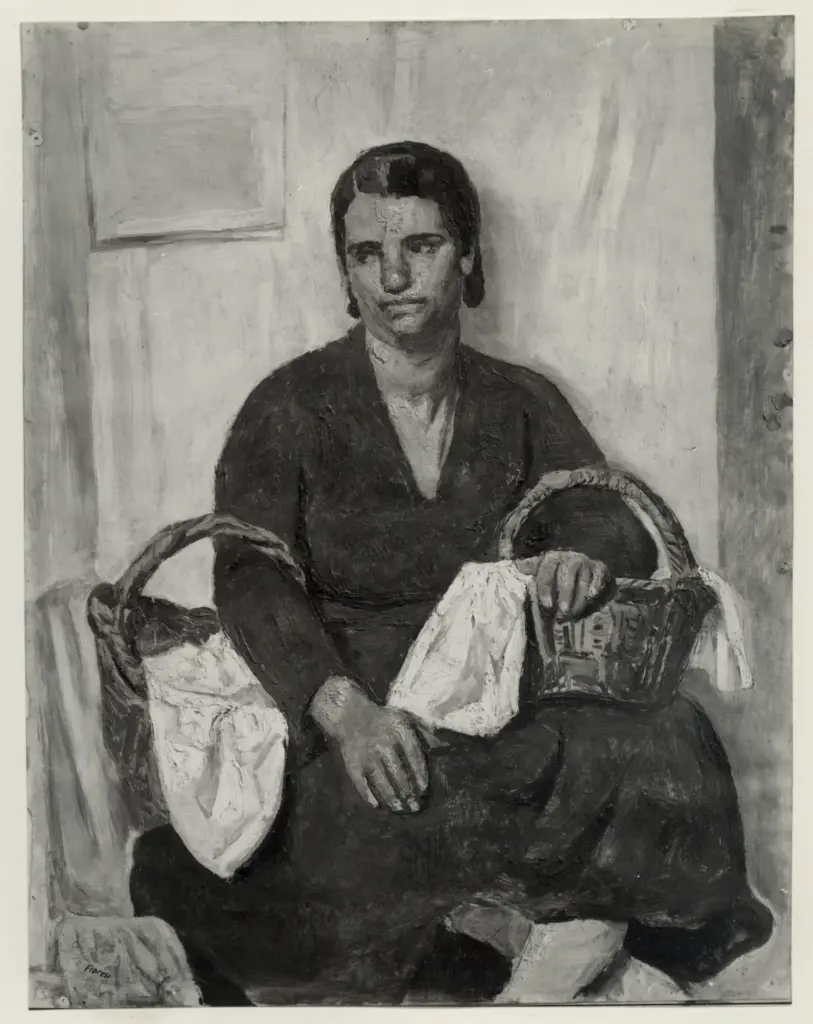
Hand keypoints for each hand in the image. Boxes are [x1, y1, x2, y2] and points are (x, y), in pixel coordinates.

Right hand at [309, 677, 428, 812]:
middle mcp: (382, 741)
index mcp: (399, 730)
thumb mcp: (406, 719)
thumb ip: (425, 733)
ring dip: (390, 796)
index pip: (413, 755)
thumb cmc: (385, 721)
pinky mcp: (352, 762)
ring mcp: (366, 753)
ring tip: (399, 808)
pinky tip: (376, 805)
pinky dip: (367, 794)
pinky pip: (359, 781)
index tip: (423, 789)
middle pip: (396, 770)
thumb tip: (446, 747)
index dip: (419, 774)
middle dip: (406, 790)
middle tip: (414, 807)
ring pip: (379, 778)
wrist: (350, 715)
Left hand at [517, 550, 610, 620]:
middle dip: (565, 596)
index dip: (546, 588)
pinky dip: (596, 586)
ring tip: (573, 614)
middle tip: (562, 614)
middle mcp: (570, 558)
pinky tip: (591, 597)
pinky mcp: (600, 567)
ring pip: (584, 580)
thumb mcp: (539, 569)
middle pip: (567, 576)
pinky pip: (599, 575)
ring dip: (579, 598)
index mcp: (552, 559)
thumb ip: (528, 569)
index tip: (546, 605)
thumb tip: (513, 566)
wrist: (580, 565)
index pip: (547, 571)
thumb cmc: (555, 572)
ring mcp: (586, 562)